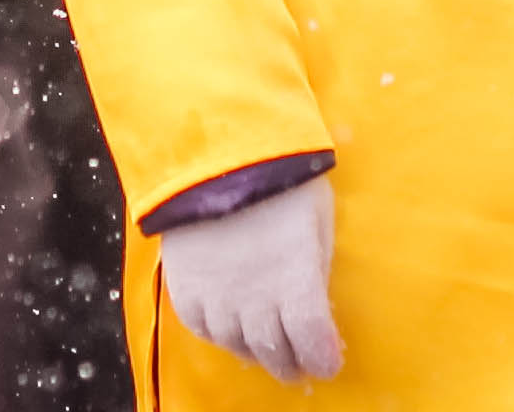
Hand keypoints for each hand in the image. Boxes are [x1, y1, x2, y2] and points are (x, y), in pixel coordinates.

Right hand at [159, 176, 342, 383]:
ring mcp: (216, 298)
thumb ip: (316, 267)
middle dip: (292, 362)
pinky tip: (232, 324)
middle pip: (276, 353)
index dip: (323, 358)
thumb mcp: (318, 218)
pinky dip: (221, 334)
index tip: (329, 361)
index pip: (312, 342)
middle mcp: (254, 300)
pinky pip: (203, 329)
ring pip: (238, 346)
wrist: (212, 151)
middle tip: (299, 361)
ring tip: (265, 343)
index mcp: (295, 281)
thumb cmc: (279, 178)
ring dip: (256, 351)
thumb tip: (316, 302)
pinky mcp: (185, 290)